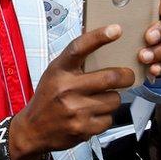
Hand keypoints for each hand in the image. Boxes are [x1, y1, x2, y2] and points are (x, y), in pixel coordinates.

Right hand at [8, 25, 133, 159]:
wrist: (33, 130)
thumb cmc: (48, 97)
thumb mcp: (54, 74)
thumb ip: (74, 63)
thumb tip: (101, 43)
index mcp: (59, 70)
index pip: (79, 48)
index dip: (99, 37)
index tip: (116, 29)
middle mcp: (66, 88)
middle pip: (110, 77)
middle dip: (126, 76)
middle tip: (127, 76)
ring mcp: (75, 110)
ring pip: (114, 100)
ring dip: (112, 99)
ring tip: (100, 100)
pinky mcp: (83, 129)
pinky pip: (109, 119)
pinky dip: (105, 117)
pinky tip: (92, 116)